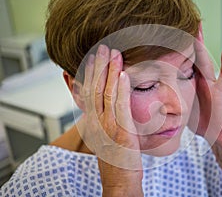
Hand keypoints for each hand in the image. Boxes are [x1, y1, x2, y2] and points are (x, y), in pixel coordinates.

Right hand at [76, 45, 142, 195]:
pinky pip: (120, 106)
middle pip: (95, 89)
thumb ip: (106, 122)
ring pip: (107, 93)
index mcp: (93, 124)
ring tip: (114, 54)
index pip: (89, 94)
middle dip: (99, 67)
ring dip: (110, 72)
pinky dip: (121, 89)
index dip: (91, 74)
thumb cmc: (116, 163)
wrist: (120, 183)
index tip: (94, 58)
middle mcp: (97, 123)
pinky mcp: (122, 132)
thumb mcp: (106, 139)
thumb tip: (110, 108)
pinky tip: (123, 74)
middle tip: (103, 48)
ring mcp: (108, 127)